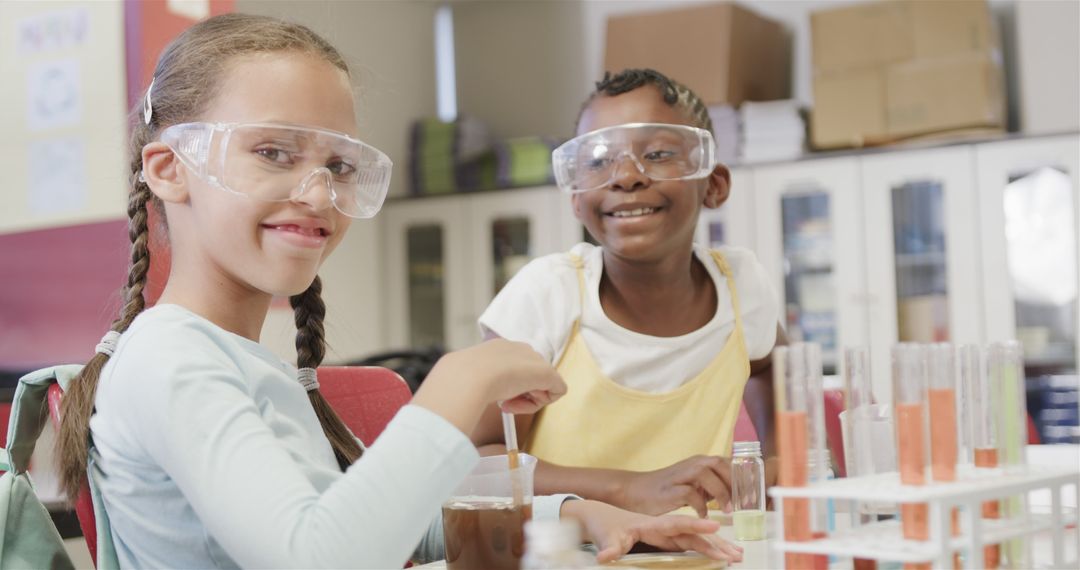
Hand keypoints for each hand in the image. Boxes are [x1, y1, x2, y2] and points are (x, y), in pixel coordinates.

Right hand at [413, 339, 565, 433]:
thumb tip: (447, 400)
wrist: (468, 377)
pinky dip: (539, 403)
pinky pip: (556, 392)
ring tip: (507, 404)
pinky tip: (520, 402)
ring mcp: (533, 360)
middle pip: (528, 376)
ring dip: (526, 401)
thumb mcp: (462, 379)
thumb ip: (466, 384)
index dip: (505, 388)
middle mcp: (517, 349)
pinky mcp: (548, 373)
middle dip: (518, 393)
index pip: (510, 368)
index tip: (493, 398)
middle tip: (502, 403)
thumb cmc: (458, 382)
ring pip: (541, 386)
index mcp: (497, 348)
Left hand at [561, 500, 742, 563]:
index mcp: (652, 524)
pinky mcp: (667, 538)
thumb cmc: (605, 526)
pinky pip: (690, 543)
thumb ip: (609, 548)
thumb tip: (605, 558)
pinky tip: (720, 553)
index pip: (677, 524)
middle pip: (694, 534)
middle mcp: (664, 527)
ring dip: (717, 547)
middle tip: (736, 554)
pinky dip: (707, 548)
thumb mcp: (606, 537)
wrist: (600, 516)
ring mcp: (667, 532)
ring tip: (737, 555)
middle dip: (715, 543)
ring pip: (696, 540)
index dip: (696, 527)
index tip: (715, 528)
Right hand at [612, 456, 731, 517]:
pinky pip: (691, 494)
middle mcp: (692, 464)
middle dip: (734, 482)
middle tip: (742, 502)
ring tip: (726, 510)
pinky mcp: (671, 489)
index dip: (742, 476)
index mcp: (700, 462)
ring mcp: (681, 475)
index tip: (752, 494)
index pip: (727, 462)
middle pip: (719, 463)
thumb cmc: (668, 489)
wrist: (636, 491)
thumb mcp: (694, 484)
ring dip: (720, 493)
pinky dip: (701, 506)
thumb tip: (737, 494)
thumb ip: (712, 485)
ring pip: (706, 474)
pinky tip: (703, 516)